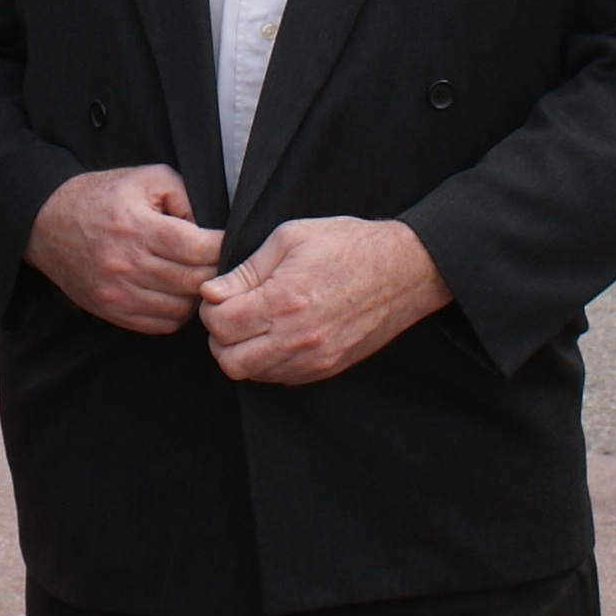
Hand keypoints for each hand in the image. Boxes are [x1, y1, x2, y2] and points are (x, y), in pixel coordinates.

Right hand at [27, 166, 223, 332]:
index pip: (198, 249)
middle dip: (215, 272)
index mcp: (137, 226)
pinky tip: (174, 292)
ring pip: (181, 308)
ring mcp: (117, 292)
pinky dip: (176, 312)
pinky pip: (160, 324)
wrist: (47, 222)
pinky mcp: (111, 310)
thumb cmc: (101, 197)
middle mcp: (126, 263)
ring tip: (194, 276)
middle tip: (218, 261)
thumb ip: (184, 196)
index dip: (222, 247)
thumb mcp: (145, 178)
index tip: (227, 241)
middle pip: (194, 282)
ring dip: (195, 294)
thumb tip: (210, 227)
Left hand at [198, 216, 450, 385]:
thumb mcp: (290, 238)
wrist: (404, 269)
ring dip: (241, 351)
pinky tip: (275, 334)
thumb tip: (212, 292)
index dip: (211, 308)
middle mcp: (298, 337)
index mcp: (284, 300)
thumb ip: (246, 271)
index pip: (221, 325)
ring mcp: (314, 358)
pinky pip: (280, 378)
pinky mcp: (327, 368)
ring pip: (253, 374)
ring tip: (253, 322)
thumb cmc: (348, 245)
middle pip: (230, 361)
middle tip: (231, 312)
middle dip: (220, 337)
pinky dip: (267, 361)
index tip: (220, 294)